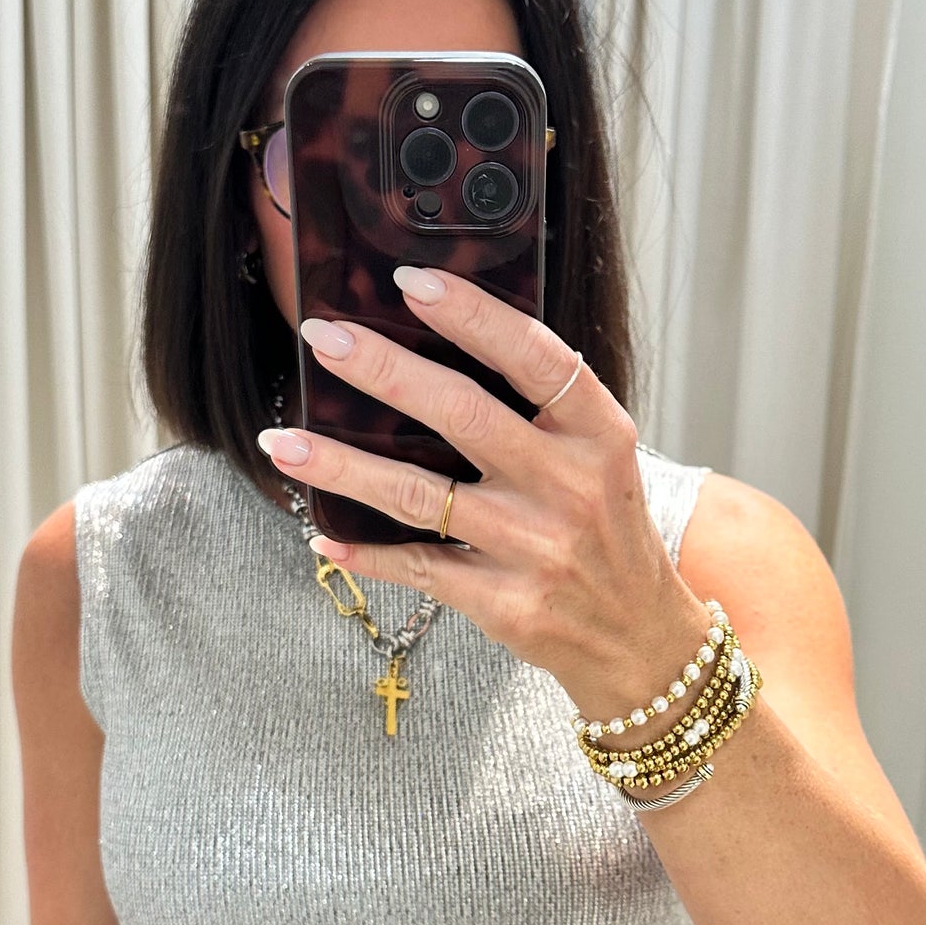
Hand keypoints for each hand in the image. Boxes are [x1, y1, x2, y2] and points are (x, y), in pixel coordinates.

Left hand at [255, 264, 709, 722]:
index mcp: (599, 436)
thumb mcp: (604, 461)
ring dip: (342, 466)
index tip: (411, 283)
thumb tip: (442, 349)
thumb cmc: (609, 536)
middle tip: (324, 339)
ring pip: (420, 495)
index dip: (473, 315)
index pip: (535, 357)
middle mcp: (570, 487)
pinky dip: (365, 552)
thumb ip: (546, 411)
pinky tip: (322, 534)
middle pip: (463, 414)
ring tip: (283, 442)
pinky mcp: (505, 603)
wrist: (642, 641)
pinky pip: (417, 567)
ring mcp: (535, 548)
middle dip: (383, 371)